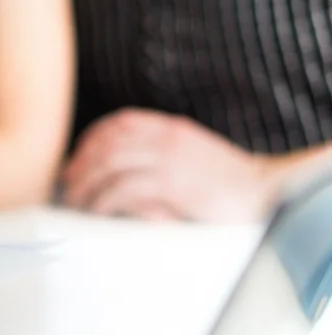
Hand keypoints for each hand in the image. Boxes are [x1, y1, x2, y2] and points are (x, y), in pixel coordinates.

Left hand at [62, 108, 276, 221]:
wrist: (267, 193)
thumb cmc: (228, 182)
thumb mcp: (192, 156)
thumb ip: (160, 154)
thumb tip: (120, 170)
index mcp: (171, 128)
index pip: (119, 122)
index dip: (90, 140)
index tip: (75, 161)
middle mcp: (167, 138)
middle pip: (107, 143)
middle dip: (81, 165)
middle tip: (67, 187)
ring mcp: (170, 160)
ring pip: (110, 165)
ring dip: (86, 185)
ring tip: (76, 204)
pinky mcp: (173, 184)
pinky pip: (125, 188)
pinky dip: (104, 200)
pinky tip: (97, 212)